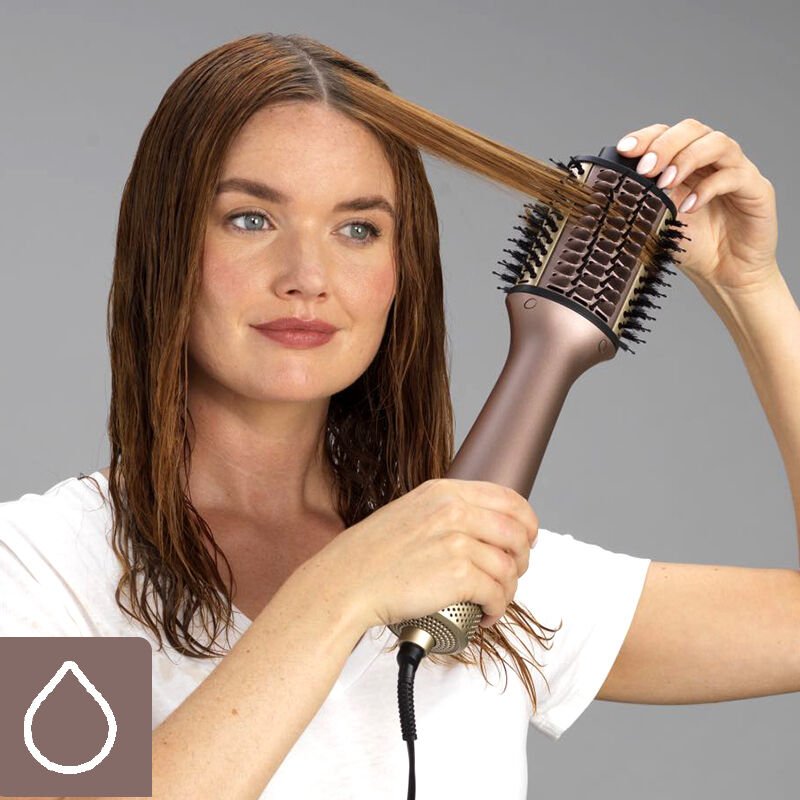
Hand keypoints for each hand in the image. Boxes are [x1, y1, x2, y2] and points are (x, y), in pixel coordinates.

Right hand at [308, 478, 538, 630]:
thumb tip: (482, 526)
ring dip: (509, 590)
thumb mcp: (410, 512)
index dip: (526, 521)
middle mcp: (454, 511)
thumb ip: (446, 512)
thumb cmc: (371, 555)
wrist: (346, 582)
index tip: (526, 538)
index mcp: (444, 492)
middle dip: (521, 558)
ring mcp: (456, 541)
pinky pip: (497, 593)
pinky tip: (486, 615)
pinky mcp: (457, 575)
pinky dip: (497, 608)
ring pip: (509, 566)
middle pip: (516, 532)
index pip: (508, 498)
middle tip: (512, 574)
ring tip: (493, 601)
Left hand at [616, 118, 778, 292]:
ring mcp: (737, 171)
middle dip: (665, 145)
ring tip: (665, 183)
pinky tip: (689, 206)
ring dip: (686, 159)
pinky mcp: (757, 189)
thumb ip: (645, 203)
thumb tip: (617, 191)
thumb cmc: (695, 247)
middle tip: (646, 168)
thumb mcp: (660, 223)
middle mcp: (713, 161)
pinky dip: (708, 188)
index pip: (667, 133)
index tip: (625, 149)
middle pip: (692, 129)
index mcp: (687, 163)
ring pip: (717, 142)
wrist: (726, 275)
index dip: (646, 137)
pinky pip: (734, 176)